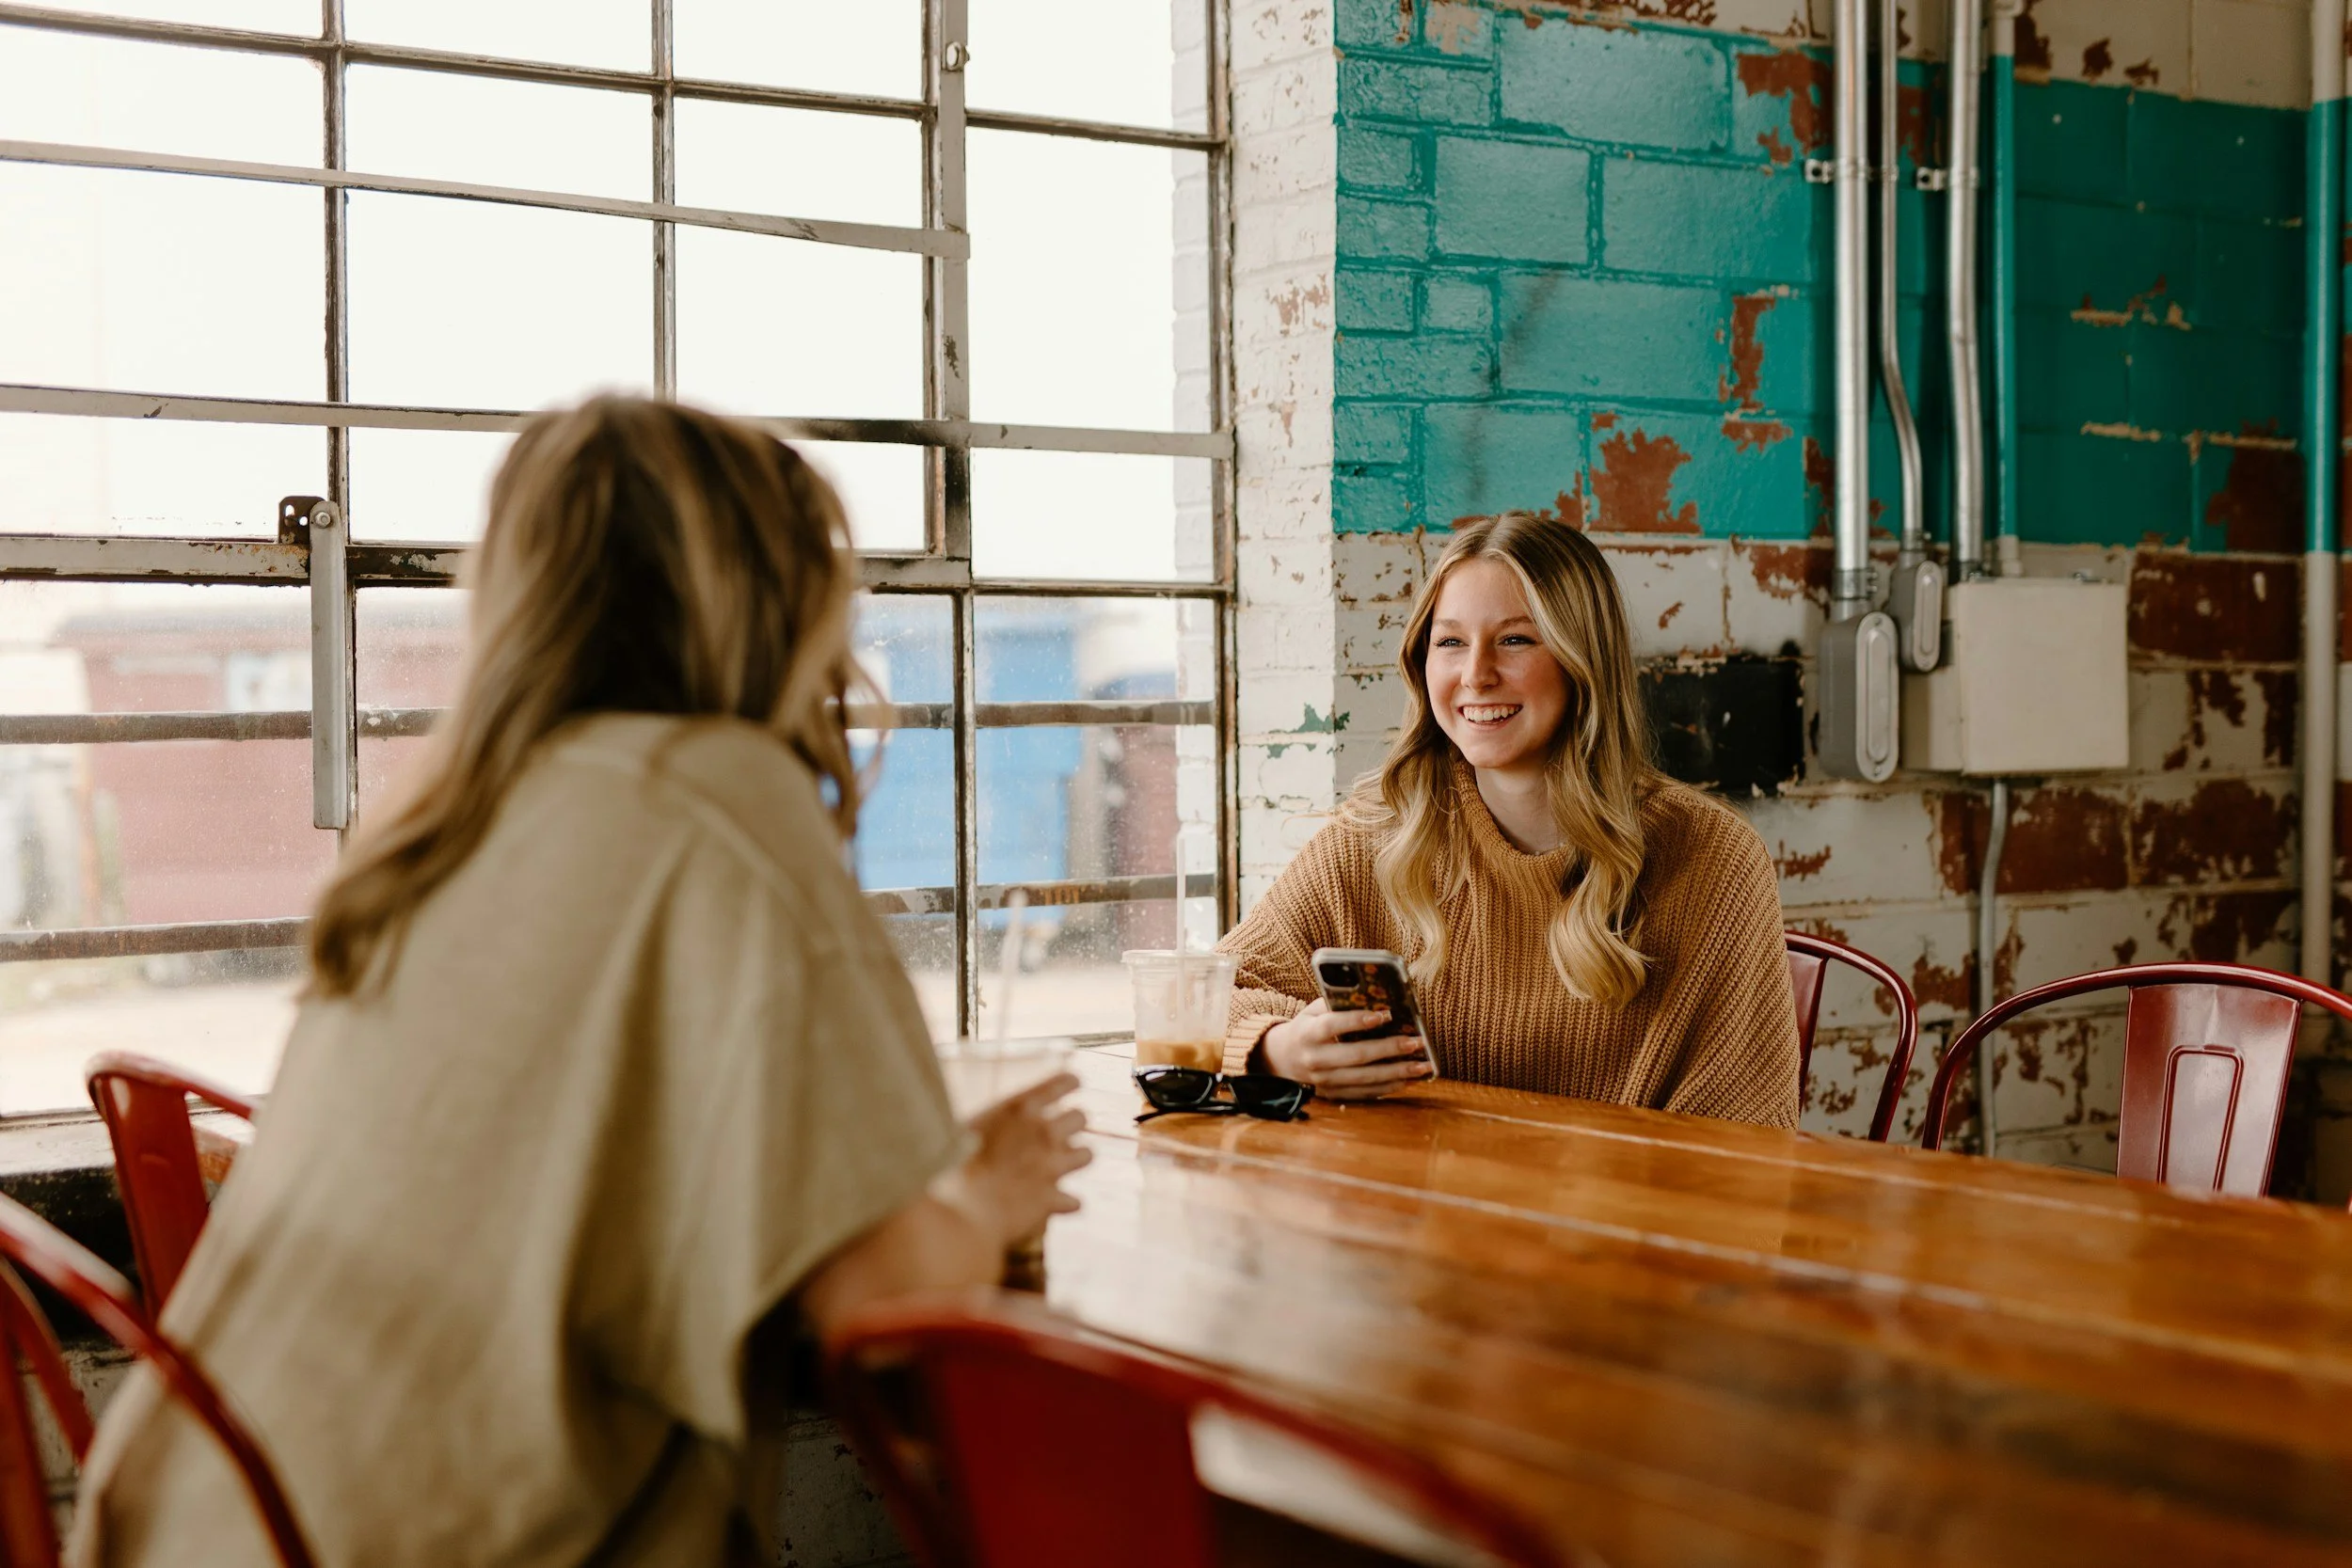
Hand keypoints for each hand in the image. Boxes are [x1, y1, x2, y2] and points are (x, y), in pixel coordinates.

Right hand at [935, 1074, 1091, 1246]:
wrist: (956, 1209)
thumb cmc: (949, 1165)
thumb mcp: (966, 1128)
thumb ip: (990, 1121)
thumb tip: (993, 1121)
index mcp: (1019, 1108)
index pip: (1061, 1083)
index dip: (1071, 1083)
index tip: (1075, 1084)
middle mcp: (1042, 1132)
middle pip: (1081, 1117)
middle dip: (1074, 1123)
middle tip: (1063, 1132)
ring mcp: (1051, 1166)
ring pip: (1087, 1154)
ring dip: (1077, 1159)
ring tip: (1065, 1165)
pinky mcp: (1052, 1199)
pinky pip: (1075, 1200)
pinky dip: (1066, 1203)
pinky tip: (1058, 1205)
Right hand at [1260, 999, 1433, 1101]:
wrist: (1282, 1060)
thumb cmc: (1306, 1028)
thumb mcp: (1312, 1011)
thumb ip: (1336, 1003)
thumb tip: (1374, 998)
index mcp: (1307, 1034)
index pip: (1333, 1026)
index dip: (1358, 1020)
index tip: (1385, 1015)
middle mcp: (1315, 1060)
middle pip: (1356, 1056)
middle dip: (1389, 1049)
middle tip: (1416, 1042)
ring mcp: (1324, 1082)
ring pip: (1365, 1078)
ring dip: (1397, 1072)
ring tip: (1423, 1065)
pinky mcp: (1334, 1095)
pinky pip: (1365, 1093)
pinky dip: (1390, 1087)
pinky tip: (1409, 1079)